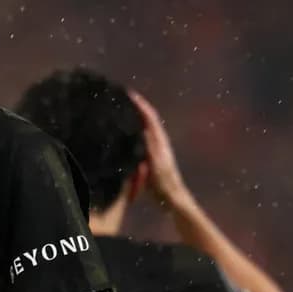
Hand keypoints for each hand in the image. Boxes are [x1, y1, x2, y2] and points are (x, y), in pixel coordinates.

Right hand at [128, 90, 189, 206]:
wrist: (171, 197)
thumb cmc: (162, 182)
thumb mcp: (155, 163)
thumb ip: (149, 145)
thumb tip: (142, 126)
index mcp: (159, 139)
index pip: (149, 116)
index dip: (140, 104)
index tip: (128, 93)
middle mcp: (158, 140)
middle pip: (147, 118)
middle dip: (136, 106)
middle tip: (121, 97)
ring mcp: (155, 148)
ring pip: (144, 127)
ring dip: (135, 117)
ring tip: (121, 110)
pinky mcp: (151, 156)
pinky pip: (140, 137)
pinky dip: (133, 130)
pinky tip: (124, 133)